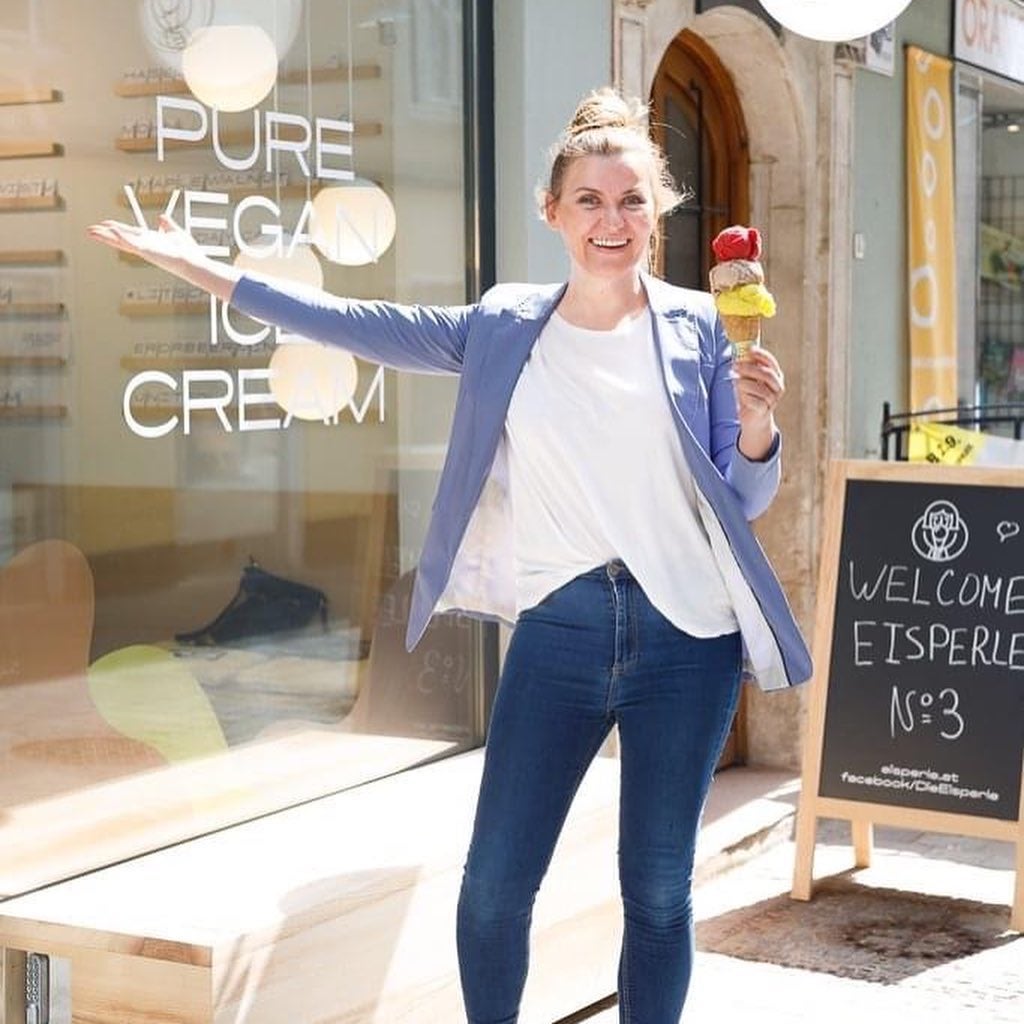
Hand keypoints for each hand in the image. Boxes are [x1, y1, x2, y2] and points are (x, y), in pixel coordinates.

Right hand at [87, 214, 239, 300]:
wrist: (194, 262)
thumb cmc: (189, 253)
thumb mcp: (176, 233)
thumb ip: (168, 225)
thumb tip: (162, 217)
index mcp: (150, 241)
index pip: (129, 233)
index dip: (117, 228)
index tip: (105, 224)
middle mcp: (145, 246)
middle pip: (121, 238)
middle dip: (105, 234)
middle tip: (90, 229)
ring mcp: (145, 250)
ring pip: (122, 241)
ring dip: (107, 236)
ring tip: (92, 231)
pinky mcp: (148, 252)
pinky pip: (132, 243)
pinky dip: (123, 236)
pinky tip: (112, 231)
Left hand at [733, 346, 783, 460]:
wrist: (754, 419)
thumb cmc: (750, 396)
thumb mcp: (748, 380)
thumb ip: (746, 369)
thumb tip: (738, 353)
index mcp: (776, 376)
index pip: (771, 362)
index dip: (761, 355)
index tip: (749, 350)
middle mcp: (778, 387)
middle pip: (766, 374)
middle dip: (749, 368)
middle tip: (734, 365)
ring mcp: (773, 400)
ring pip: (759, 388)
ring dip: (744, 384)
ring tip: (736, 383)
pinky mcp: (765, 411)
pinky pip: (754, 402)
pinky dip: (745, 398)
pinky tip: (742, 398)